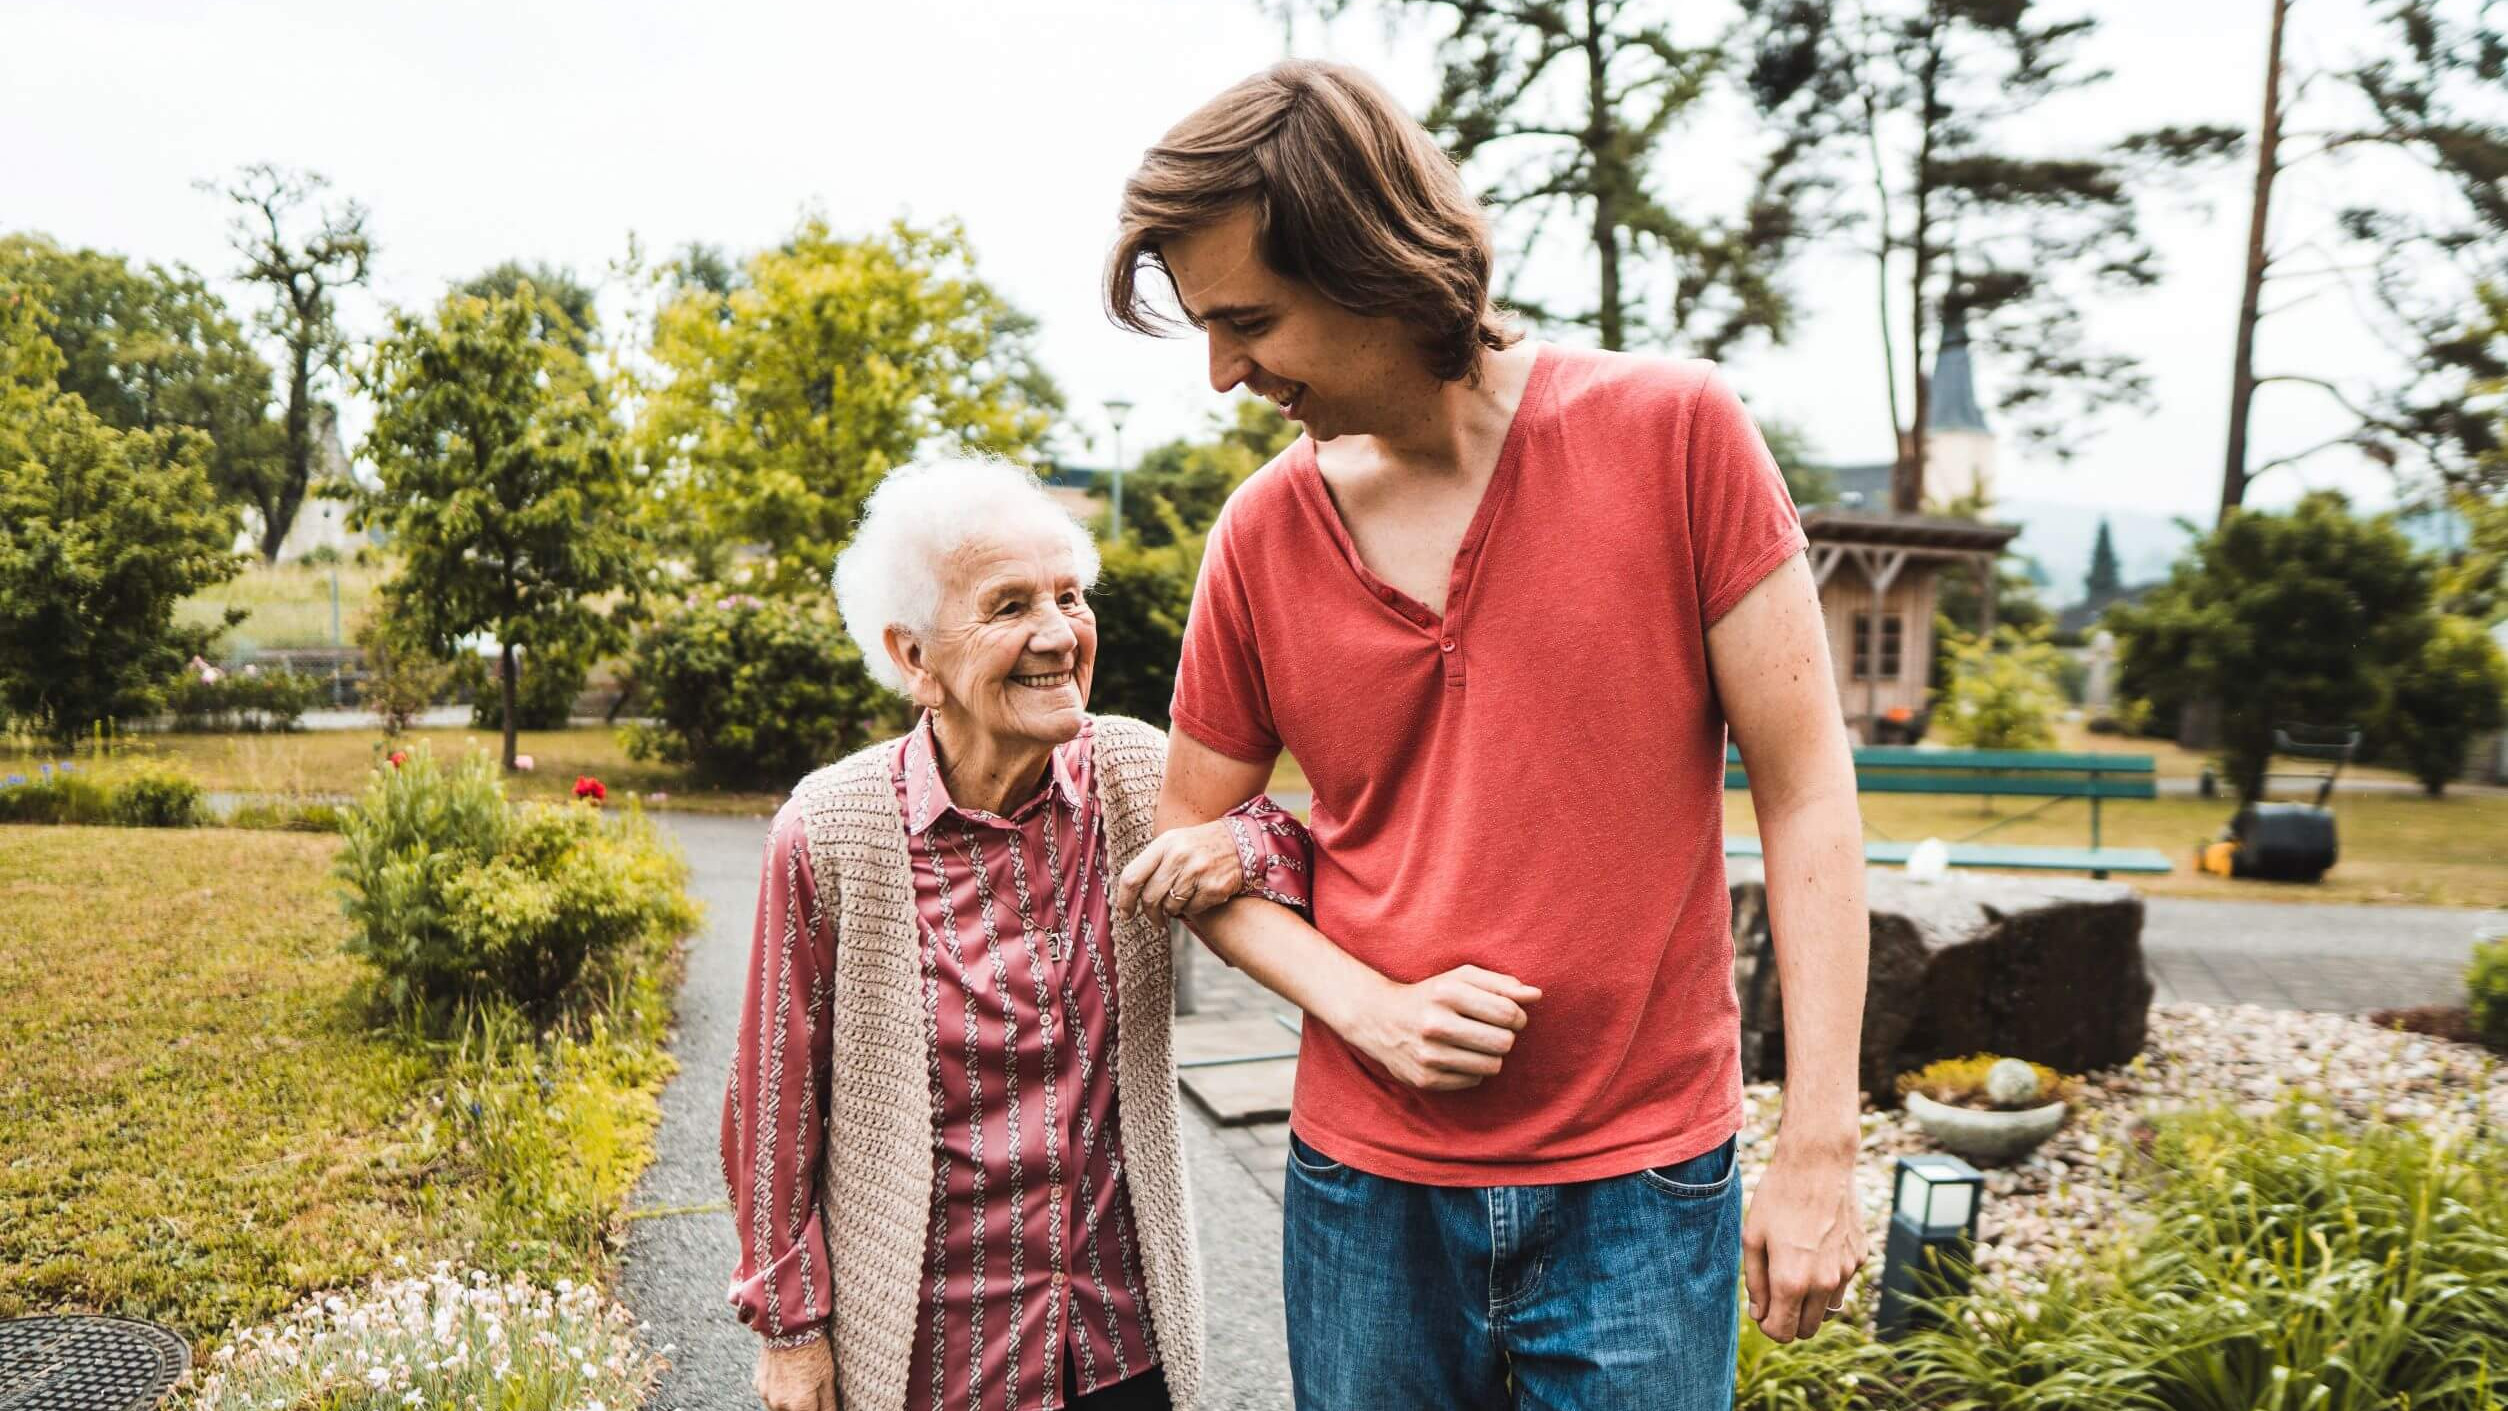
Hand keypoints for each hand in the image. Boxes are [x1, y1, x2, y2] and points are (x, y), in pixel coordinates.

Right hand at [755, 1336, 837, 1410]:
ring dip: (790, 1404)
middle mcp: (780, 1404)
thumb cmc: (813, 1350)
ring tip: (800, 1384)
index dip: (817, 1410)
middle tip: (811, 1391)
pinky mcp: (758, 1385)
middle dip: (804, 1407)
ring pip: (780, 1410)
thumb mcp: (827, 1378)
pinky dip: (779, 1393)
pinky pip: (769, 1397)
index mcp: (800, 1405)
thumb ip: (828, 1404)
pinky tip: (788, 1378)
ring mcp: (766, 1395)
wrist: (790, 1327)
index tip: (819, 1403)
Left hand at [1115, 819, 1249, 921]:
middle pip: (1150, 897)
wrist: (1240, 842)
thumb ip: (1151, 864)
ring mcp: (1198, 872)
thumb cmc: (1198, 847)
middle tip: (1155, 919)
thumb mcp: (1173, 843)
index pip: (1132, 877)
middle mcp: (1179, 856)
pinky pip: (1193, 909)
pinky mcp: (1214, 887)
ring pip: (1171, 906)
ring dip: (1173, 911)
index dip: (1124, 900)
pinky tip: (1199, 897)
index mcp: (1164, 844)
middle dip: (1150, 914)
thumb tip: (1127, 895)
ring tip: (1181, 901)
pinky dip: (1193, 908)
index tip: (1125, 913)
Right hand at [1338, 965, 1541, 1089]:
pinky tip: (1455, 1056)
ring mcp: (1429, 1055)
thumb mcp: (1462, 978)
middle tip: (1492, 1030)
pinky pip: (1473, 1081)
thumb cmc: (1431, 995)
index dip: (1518, 1016)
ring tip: (1474, 1043)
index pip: (1508, 1012)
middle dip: (1505, 1037)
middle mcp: (1435, 1024)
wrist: (1379, 1019)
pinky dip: (1471, 1071)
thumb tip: (1536, 995)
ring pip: (1492, 1066)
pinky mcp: (1425, 1079)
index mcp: (1447, 992)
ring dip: (1490, 1055)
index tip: (1510, 1015)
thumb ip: (1501, 984)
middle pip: (1504, 1043)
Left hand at [1741, 1136, 1865, 1342]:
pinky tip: (1816, 1247)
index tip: (1762, 1310)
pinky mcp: (1860, 1257)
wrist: (1818, 1164)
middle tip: (1775, 1295)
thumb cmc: (1778, 1197)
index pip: (1782, 1332)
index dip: (1768, 1326)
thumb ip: (1755, 1282)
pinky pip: (1843, 1282)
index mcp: (1792, 1281)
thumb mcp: (1753, 1238)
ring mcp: (1846, 1271)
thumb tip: (1760, 1314)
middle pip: (1808, 1329)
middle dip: (1790, 1320)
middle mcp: (1824, 1283)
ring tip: (1796, 1269)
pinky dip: (1829, 1277)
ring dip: (1811, 1302)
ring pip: (1828, 1310)